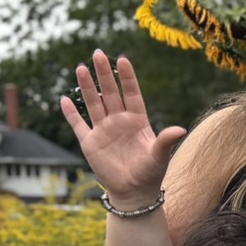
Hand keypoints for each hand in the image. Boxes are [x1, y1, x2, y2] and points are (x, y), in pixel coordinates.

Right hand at [60, 51, 180, 205]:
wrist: (134, 191)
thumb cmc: (151, 173)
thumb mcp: (160, 156)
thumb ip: (166, 141)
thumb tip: (180, 129)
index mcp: (137, 121)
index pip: (131, 94)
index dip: (127, 77)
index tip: (122, 59)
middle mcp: (119, 121)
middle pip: (110, 93)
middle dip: (104, 74)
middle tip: (98, 53)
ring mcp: (103, 130)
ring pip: (93, 103)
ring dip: (87, 87)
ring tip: (81, 68)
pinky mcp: (90, 142)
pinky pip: (78, 124)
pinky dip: (71, 113)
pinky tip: (65, 99)